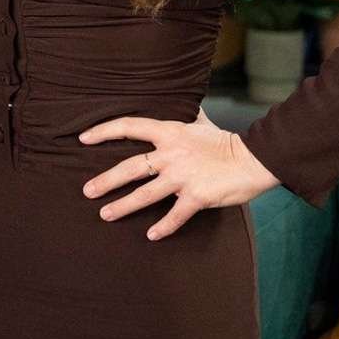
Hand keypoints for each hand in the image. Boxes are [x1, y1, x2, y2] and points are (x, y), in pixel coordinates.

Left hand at [79, 108, 279, 240]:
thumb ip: (186, 117)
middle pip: (130, 167)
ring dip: (123, 206)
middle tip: (87, 191)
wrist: (255, 159)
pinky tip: (151, 235)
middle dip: (106, 180)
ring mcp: (183, 176)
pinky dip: (163, 227)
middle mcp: (172, 154)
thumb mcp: (202, 123)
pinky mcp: (196, 196)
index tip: (83, 138)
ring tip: (105, 214)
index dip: (104, 131)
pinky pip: (174, 215)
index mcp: (170, 133)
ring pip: (145, 194)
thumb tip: (182, 103)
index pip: (130, 126)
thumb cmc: (226, 142)